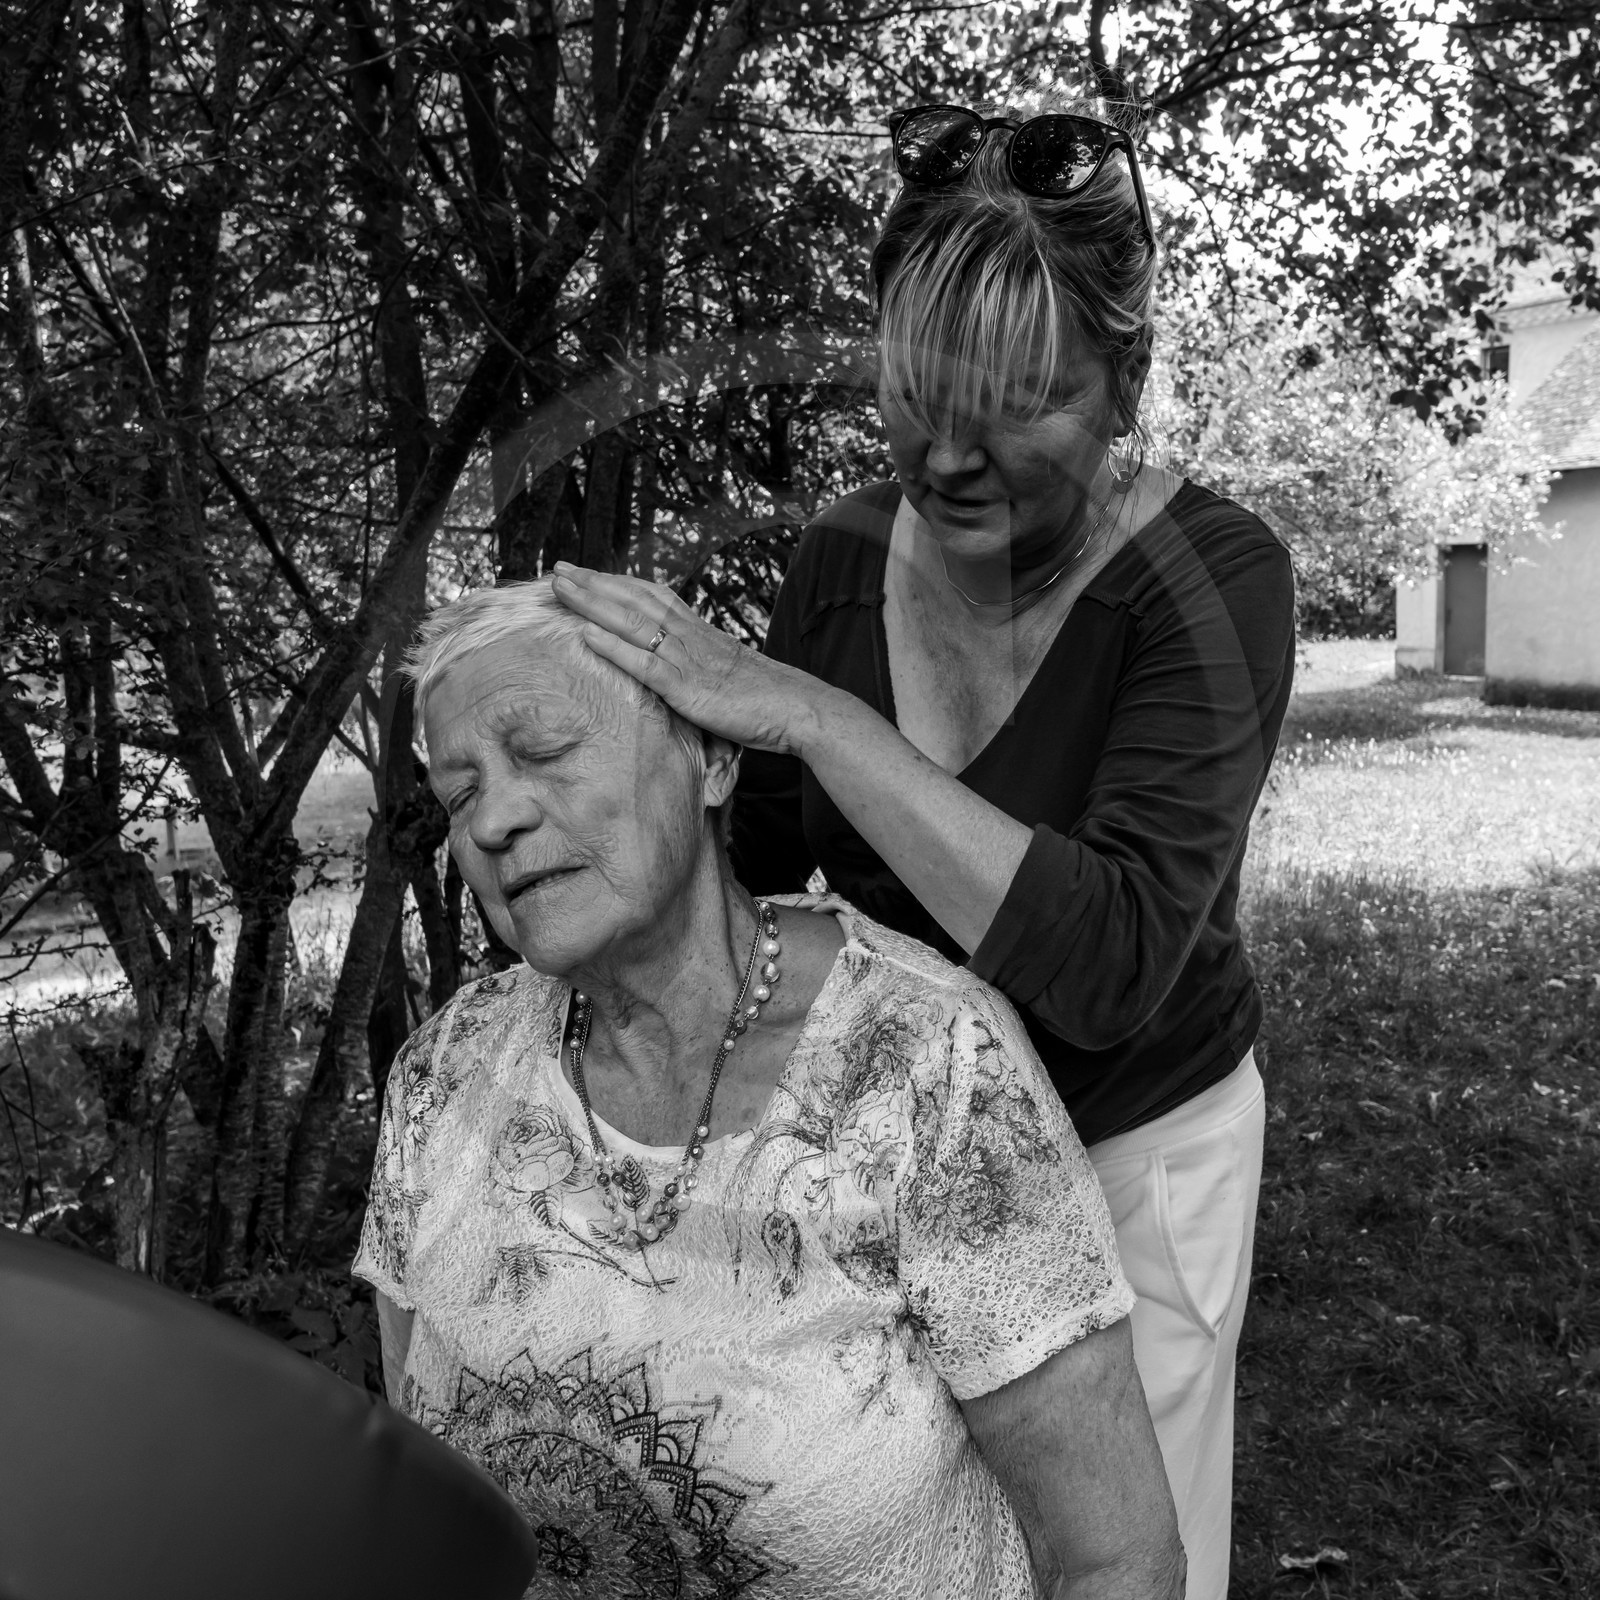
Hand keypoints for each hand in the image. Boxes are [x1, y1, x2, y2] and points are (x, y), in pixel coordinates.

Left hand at [549, 563, 817, 754]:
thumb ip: (703, 668)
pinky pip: (645, 664)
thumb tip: (685, 672)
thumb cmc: (768, 699)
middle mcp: (691, 637)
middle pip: (635, 600)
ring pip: (633, 623)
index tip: (588, 573)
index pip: (653, 597)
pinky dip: (613, 647)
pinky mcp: (687, 689)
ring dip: (593, 603)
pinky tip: (586, 635)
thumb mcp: (728, 674)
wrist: (799, 709)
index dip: (618, 583)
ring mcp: (688, 660)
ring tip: (560, 588)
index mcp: (700, 632)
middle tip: (557, 567)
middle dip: (593, 583)